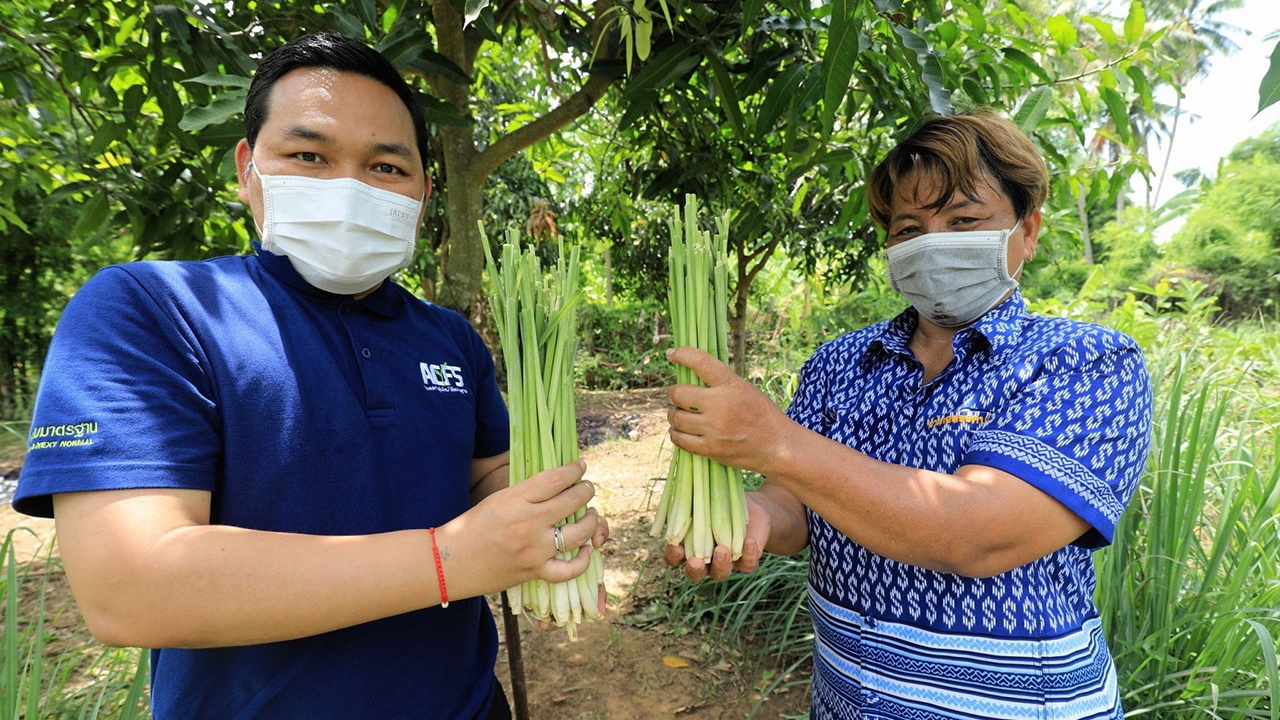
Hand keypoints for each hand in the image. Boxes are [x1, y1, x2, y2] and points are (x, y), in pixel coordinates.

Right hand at [453, 459, 601, 592]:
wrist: (450, 563)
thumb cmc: (472, 527)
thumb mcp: (497, 499)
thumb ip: (527, 492)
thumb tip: (557, 482)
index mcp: (515, 500)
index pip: (555, 479)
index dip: (574, 470)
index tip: (580, 466)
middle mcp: (528, 523)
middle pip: (572, 501)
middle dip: (586, 491)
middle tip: (587, 488)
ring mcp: (533, 550)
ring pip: (578, 533)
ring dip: (591, 521)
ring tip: (591, 515)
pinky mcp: (534, 572)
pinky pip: (569, 569)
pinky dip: (583, 560)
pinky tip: (587, 549)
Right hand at [663, 493, 771, 581]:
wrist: (753, 508)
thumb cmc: (721, 500)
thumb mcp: (705, 497)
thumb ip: (690, 500)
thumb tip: (679, 488)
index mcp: (689, 546)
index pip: (674, 557)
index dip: (673, 555)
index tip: (676, 546)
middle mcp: (705, 560)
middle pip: (695, 573)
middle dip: (694, 570)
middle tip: (695, 561)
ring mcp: (727, 563)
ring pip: (720, 573)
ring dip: (720, 564)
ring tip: (722, 549)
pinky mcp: (748, 561)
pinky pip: (748, 564)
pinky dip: (748, 554)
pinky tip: (748, 542)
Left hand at [666, 347, 791, 476]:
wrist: (777, 446)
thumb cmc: (761, 414)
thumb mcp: (745, 389)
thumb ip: (720, 383)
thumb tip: (688, 376)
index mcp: (732, 385)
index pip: (701, 362)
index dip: (682, 354)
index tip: (672, 353)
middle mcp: (721, 404)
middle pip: (678, 393)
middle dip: (673, 393)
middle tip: (678, 395)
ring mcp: (714, 428)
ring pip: (675, 417)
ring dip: (674, 414)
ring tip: (681, 414)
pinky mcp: (710, 448)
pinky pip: (679, 439)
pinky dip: (676, 434)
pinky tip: (682, 431)